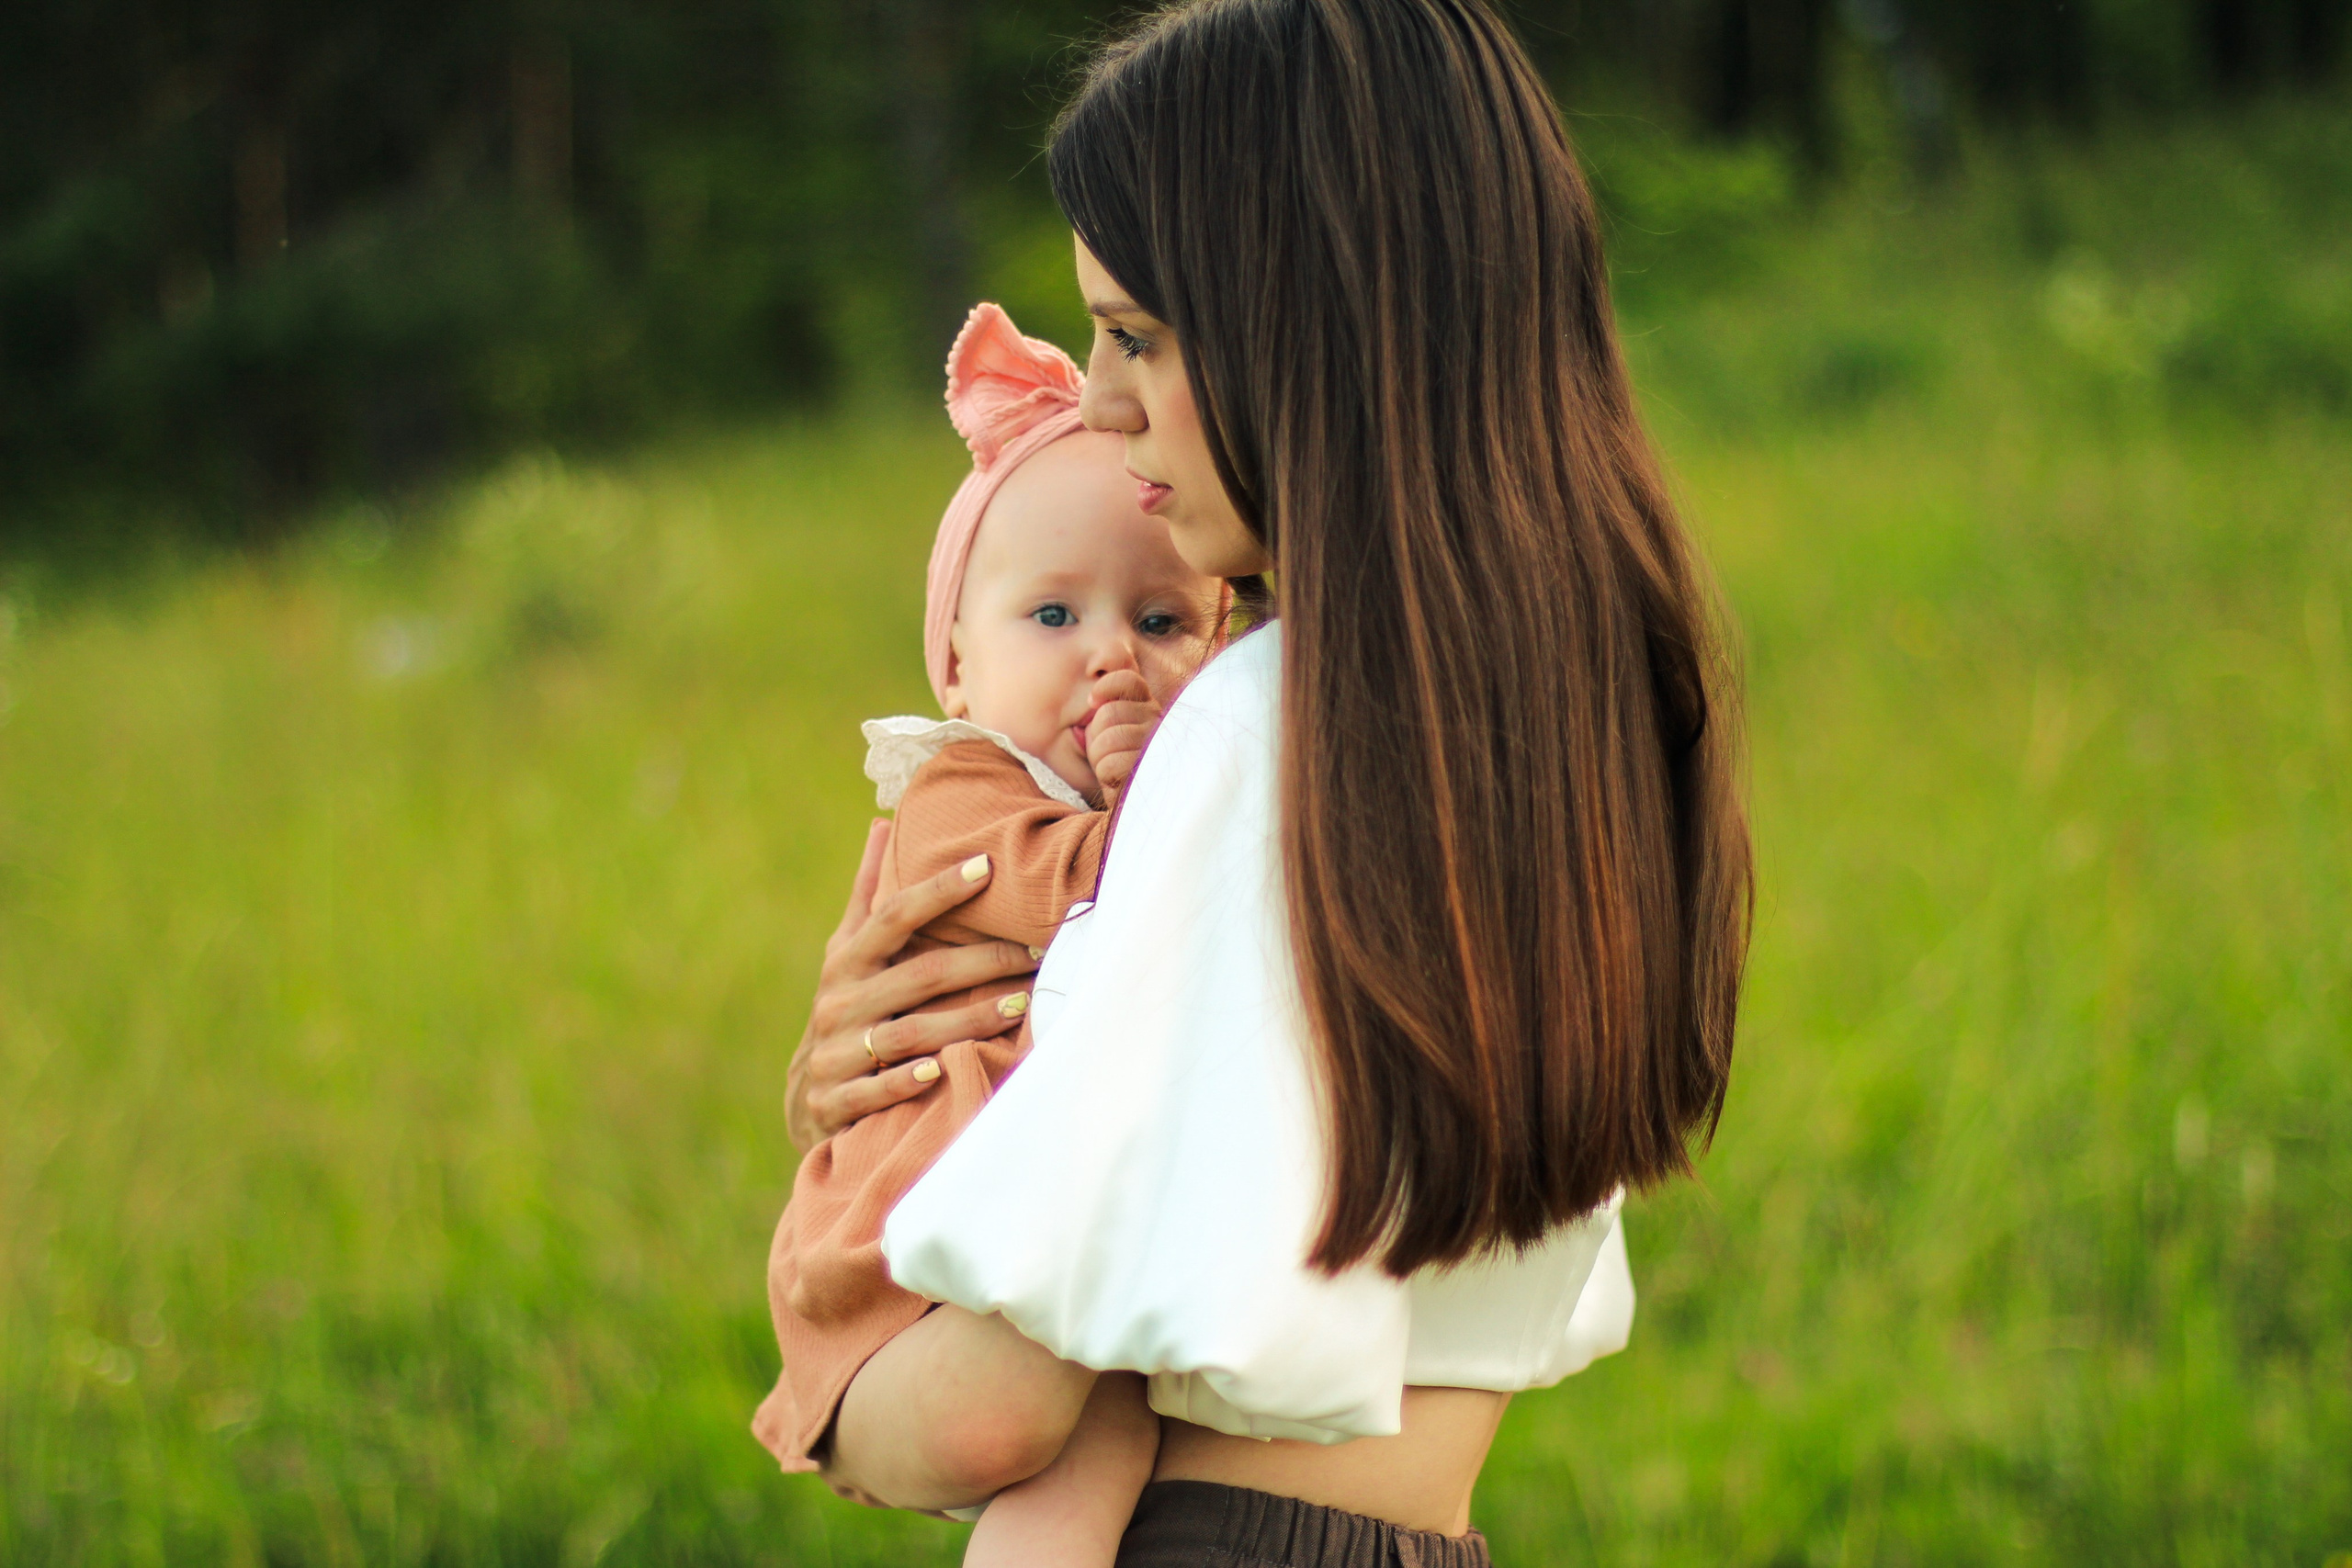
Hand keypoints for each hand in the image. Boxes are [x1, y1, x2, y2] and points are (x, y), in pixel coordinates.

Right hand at [784, 821, 1039, 1152]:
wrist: (806, 1096)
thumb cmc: (846, 1006)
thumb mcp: (847, 952)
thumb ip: (868, 894)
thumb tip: (880, 823)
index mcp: (846, 962)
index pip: (893, 916)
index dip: (938, 891)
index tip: (987, 866)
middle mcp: (840, 1002)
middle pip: (919, 975)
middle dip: (981, 961)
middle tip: (1035, 950)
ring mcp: (837, 1054)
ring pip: (909, 1034)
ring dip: (967, 1021)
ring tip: (1020, 1006)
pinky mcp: (837, 1101)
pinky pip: (875, 1090)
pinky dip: (907, 1082)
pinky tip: (943, 1070)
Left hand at [1083, 670, 1163, 795]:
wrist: (1134, 801)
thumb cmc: (1116, 763)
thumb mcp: (1109, 728)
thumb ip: (1108, 706)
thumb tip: (1093, 700)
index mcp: (1147, 706)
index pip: (1128, 681)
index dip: (1104, 688)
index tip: (1092, 702)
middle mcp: (1158, 721)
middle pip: (1108, 714)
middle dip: (1095, 737)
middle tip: (1106, 752)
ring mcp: (1158, 745)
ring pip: (1107, 739)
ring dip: (1099, 758)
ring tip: (1111, 767)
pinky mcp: (1153, 771)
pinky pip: (1110, 765)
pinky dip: (1105, 775)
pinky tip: (1118, 780)